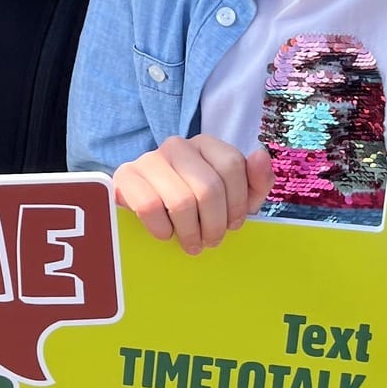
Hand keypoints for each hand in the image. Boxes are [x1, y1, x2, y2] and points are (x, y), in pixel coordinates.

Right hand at [113, 135, 272, 252]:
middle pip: (208, 187)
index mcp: (205, 144)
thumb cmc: (197, 205)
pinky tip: (166, 234)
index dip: (238, 202)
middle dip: (215, 224)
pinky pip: (150, 207)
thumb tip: (260, 156)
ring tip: (192, 243)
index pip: (232, 164)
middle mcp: (177, 145)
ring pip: (181, 201)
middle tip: (211, 241)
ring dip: (190, 232)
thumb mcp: (233, 197)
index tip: (233, 224)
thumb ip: (255, 181)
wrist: (146, 208)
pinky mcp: (126, 176)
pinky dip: (162, 229)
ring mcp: (149, 159)